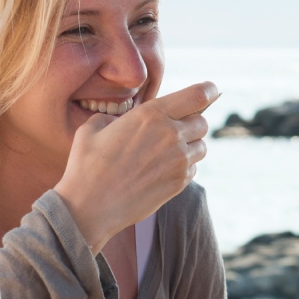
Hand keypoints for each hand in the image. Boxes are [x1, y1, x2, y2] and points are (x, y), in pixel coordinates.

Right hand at [54, 82, 218, 250]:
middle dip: (191, 123)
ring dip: (190, 146)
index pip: (198, 95)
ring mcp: (178, 161)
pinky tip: (162, 170)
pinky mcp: (179, 183)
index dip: (208, 90)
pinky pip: (193, 169)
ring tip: (166, 152)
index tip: (212, 90)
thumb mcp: (94, 128)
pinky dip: (183, 167)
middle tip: (174, 129)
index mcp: (152, 114)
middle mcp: (171, 135)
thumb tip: (120, 121)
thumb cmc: (87, 166)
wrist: (89, 207)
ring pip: (201, 147)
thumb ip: (115, 117)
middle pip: (202, 123)